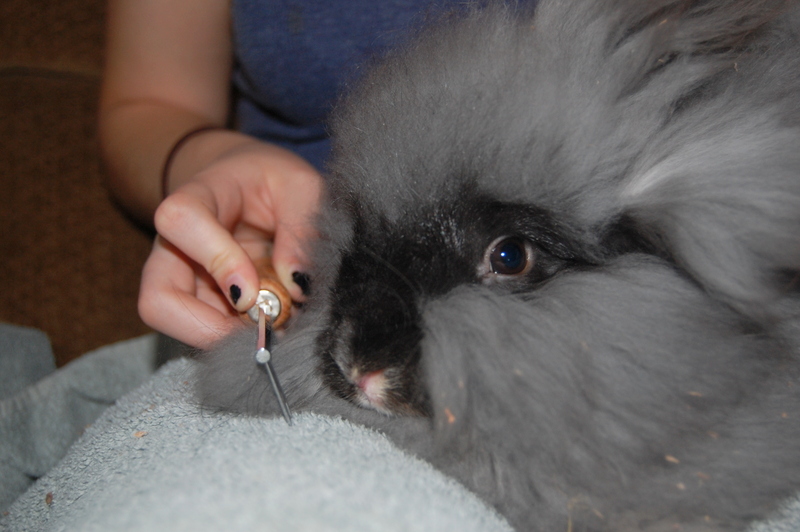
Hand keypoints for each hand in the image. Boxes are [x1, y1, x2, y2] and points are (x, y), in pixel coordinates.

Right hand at [138, 138, 321, 347]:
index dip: (216, 261)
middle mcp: (175, 244)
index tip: (252, 291)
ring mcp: (180, 279)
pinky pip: (204, 334)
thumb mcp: (300, 186)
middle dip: (210, 327)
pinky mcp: (195, 303)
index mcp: (198, 195)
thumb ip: (302, 228)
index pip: (181, 221)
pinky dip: (237, 340)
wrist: (249, 187)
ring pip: (178, 326)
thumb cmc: (272, 182)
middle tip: (262, 329)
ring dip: (227, 338)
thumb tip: (299, 286)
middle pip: (158, 298)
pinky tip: (270, 325)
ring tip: (273, 326)